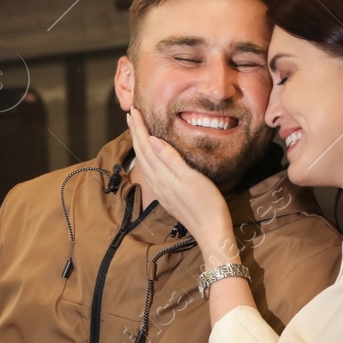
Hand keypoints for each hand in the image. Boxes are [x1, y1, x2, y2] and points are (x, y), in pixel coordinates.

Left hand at [127, 108, 232, 249]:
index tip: (135, 110)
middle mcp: (157, 181)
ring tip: (137, 130)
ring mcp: (161, 190)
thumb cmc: (206, 204)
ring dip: (139, 144)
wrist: (211, 232)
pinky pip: (151, 171)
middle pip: (141, 152)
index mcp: (162, 174)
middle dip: (136, 132)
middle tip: (131, 114)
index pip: (145, 145)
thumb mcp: (190, 177)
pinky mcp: (167, 196)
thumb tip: (151, 139)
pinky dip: (147, 157)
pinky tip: (150, 156)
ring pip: (144, 162)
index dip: (139, 127)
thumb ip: (170, 158)